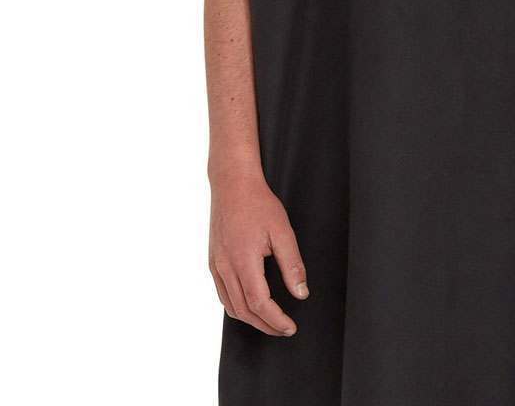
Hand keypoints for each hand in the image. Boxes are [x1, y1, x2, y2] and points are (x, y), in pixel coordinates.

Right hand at [208, 173, 308, 335]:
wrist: (232, 184)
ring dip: (250, 319)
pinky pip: (222, 293)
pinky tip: (249, 305)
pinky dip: (236, 306)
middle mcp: (225, 267)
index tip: (290, 327)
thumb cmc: (258, 203)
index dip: (276, 320)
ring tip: (270, 321)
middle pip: (244, 311)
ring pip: (231, 306)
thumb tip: (301, 292)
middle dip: (265, 325)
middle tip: (284, 329)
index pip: (259, 303)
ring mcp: (216, 265)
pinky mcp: (213, 261)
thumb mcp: (282, 231)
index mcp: (243, 261)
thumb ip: (292, 264)